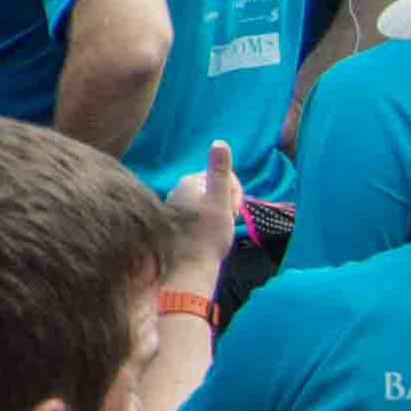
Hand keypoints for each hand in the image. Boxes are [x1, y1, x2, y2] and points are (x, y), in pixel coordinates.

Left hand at [168, 142, 247, 303]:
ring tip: (217, 231)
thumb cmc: (207, 235)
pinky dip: (209, 224)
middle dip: (227, 203)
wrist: (189, 269)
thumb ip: (220, 171)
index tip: (232, 210)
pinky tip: (208, 237)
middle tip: (225, 222)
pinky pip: (201, 216)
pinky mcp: (177, 223)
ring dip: (220, 215)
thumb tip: (220, 142)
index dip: (235, 194)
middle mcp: (178, 191)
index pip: (225, 177)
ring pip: (210, 204)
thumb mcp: (220, 200)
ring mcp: (176, 207)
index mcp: (188, 182)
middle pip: (216, 190)